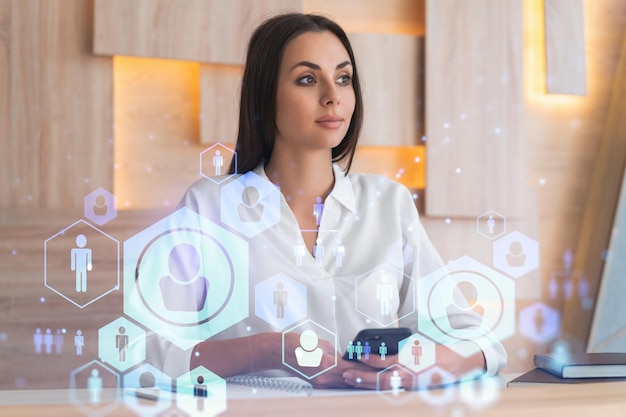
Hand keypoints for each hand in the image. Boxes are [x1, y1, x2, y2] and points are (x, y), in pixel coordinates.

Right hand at [281, 332, 377, 388]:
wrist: (281, 352)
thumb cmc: (299, 344)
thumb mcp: (323, 344)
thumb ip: (339, 353)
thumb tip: (349, 359)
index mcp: (327, 364)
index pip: (354, 367)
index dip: (368, 367)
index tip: (378, 365)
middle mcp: (325, 377)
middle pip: (351, 378)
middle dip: (365, 374)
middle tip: (378, 371)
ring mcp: (321, 383)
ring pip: (345, 383)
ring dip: (356, 379)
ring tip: (368, 375)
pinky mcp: (317, 384)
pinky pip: (336, 384)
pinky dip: (345, 380)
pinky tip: (352, 377)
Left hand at [342, 344, 486, 390]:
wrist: (458, 364)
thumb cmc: (437, 352)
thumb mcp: (419, 346)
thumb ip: (401, 349)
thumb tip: (380, 350)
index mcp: (414, 361)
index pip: (389, 361)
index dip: (373, 359)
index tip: (360, 355)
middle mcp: (411, 374)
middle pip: (382, 377)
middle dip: (363, 376)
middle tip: (346, 373)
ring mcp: (412, 383)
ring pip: (385, 385)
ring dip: (366, 382)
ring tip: (350, 378)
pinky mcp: (412, 388)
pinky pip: (392, 388)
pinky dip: (376, 386)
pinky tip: (365, 384)